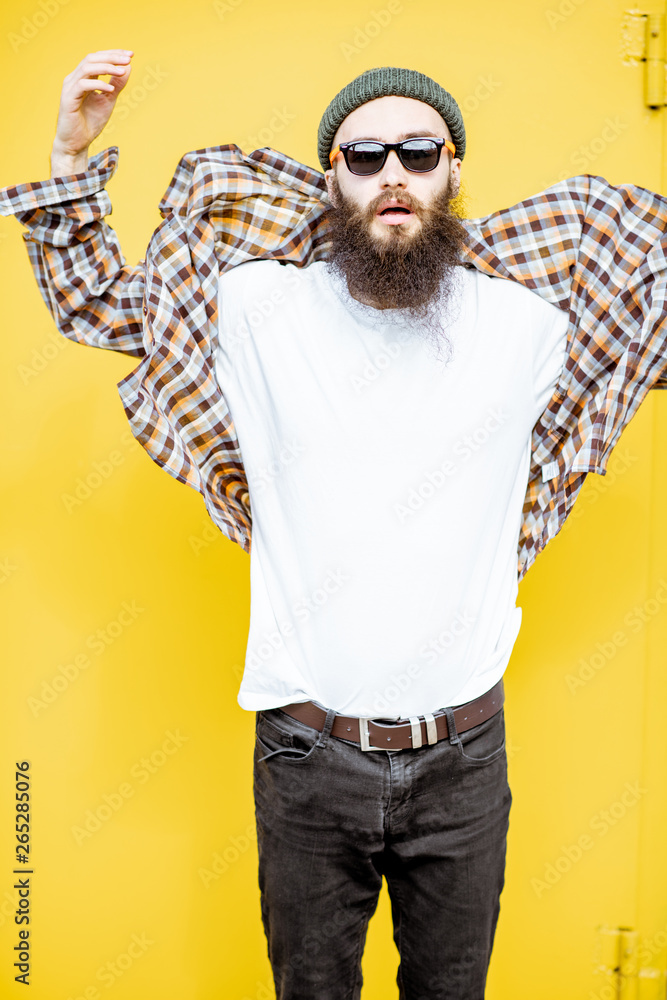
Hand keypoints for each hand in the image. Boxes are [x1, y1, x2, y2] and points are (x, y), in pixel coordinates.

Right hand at [50, 49, 133, 175]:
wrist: (76, 144)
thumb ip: (117, 85)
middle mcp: (75, 79)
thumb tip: (128, 67)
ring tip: (122, 71)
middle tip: (128, 59)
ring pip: (87, 68)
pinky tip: (111, 90)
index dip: (113, 54)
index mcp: (84, 77)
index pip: (98, 58)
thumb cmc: (90, 122)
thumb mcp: (109, 101)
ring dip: (106, 67)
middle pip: (92, 58)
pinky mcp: (68, 99)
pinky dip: (98, 84)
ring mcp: (70, 87)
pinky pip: (83, 85)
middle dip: (111, 57)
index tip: (131, 55)